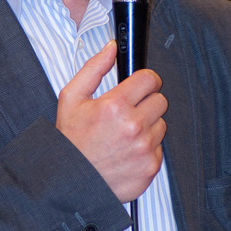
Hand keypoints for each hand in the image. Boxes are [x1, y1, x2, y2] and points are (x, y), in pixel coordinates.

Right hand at [56, 41, 167, 202]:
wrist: (69, 182)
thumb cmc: (70, 141)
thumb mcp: (72, 98)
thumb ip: (93, 69)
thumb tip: (111, 48)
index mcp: (115, 106)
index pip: (150, 79)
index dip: (144, 80)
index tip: (140, 86)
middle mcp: (133, 127)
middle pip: (160, 101)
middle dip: (146, 103)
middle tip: (128, 112)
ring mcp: (144, 149)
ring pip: (161, 124)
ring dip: (147, 126)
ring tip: (124, 135)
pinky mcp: (150, 167)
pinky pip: (159, 148)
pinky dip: (146, 149)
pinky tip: (126, 151)